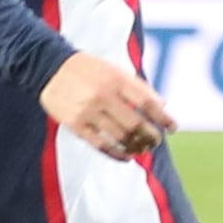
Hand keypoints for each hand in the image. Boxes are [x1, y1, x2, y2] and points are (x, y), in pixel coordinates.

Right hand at [42, 51, 171, 160]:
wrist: (49, 67)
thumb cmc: (89, 69)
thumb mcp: (114, 70)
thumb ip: (137, 86)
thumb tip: (162, 105)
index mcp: (117, 79)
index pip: (147, 102)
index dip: (163, 118)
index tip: (173, 128)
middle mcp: (103, 95)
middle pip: (135, 123)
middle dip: (150, 136)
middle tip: (156, 141)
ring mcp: (88, 111)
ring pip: (119, 136)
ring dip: (135, 146)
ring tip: (142, 148)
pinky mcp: (75, 124)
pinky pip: (100, 144)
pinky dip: (116, 152)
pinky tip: (126, 155)